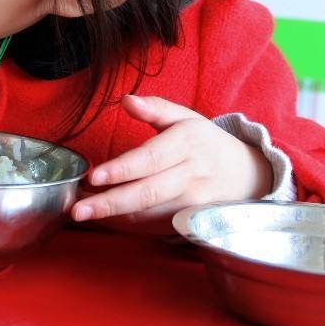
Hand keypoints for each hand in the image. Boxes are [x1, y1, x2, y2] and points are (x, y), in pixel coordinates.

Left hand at [70, 95, 272, 232]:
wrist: (248, 175)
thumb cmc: (207, 143)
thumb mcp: (186, 118)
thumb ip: (155, 107)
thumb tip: (126, 99)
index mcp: (187, 143)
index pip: (150, 159)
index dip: (121, 170)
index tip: (94, 176)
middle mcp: (191, 175)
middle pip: (147, 193)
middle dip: (110, 203)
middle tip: (77, 211)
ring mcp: (193, 203)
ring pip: (149, 214)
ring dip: (114, 216)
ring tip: (83, 212)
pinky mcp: (191, 222)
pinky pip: (155, 226)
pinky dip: (129, 224)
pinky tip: (107, 218)